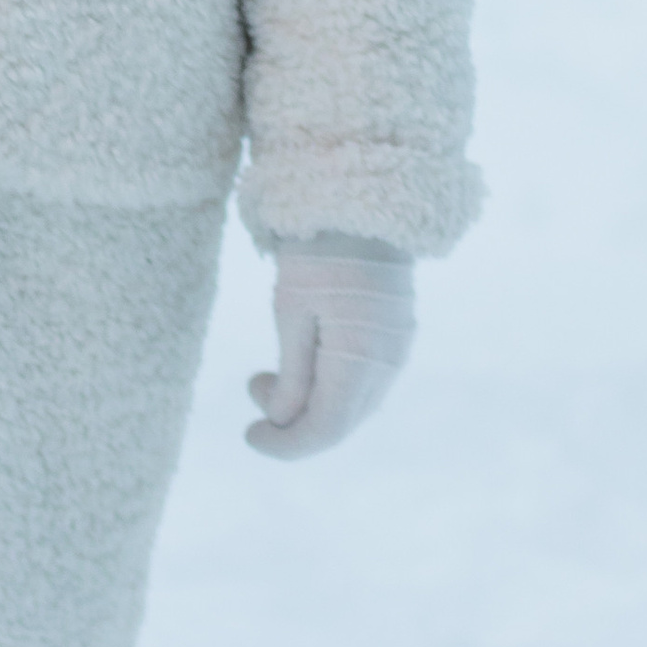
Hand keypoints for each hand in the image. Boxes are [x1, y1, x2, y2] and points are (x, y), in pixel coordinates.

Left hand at [246, 240, 414, 460]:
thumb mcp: (291, 311)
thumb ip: (290, 375)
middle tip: (254, 385)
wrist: (361, 201)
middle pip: (340, 423)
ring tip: (269, 373)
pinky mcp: (397, 336)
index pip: (325, 429)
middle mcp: (388, 362)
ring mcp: (397, 350)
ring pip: (353, 406)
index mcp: (360, 358)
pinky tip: (303, 361)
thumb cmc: (318, 251)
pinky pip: (363, 382)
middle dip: (292, 422)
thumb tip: (283, 421)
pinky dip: (329, 387)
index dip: (285, 444)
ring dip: (310, 404)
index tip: (249, 435)